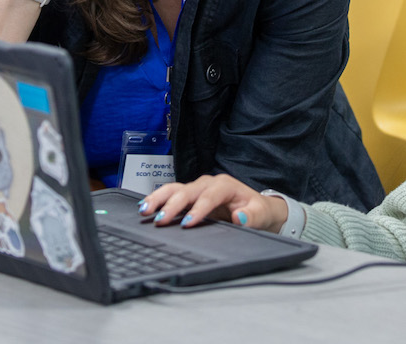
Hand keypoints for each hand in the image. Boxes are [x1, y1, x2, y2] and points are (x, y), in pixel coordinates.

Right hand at [138, 175, 288, 232]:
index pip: (209, 196)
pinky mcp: (190, 195)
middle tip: (159, 220)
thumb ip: (252, 216)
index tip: (187, 223)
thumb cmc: (257, 210)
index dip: (197, 209)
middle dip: (172, 205)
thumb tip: (241, 217)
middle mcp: (208, 183)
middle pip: (187, 190)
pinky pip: (172, 194)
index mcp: (225, 185)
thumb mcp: (261, 214)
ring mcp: (197, 188)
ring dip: (159, 198)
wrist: (256, 207)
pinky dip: (158, 199)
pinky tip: (145, 206)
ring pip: (174, 188)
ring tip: (145, 210)